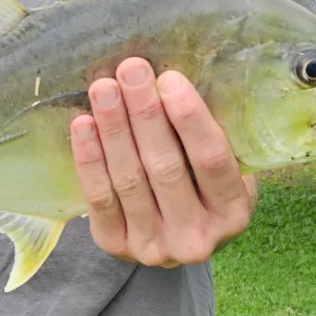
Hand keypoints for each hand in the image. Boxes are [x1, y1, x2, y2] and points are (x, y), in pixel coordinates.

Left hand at [69, 58, 255, 267]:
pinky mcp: (115, 245)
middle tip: (130, 70)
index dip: (189, 118)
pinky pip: (99, 197)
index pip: (211, 160)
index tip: (169, 78)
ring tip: (103, 88)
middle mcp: (196, 237)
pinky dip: (89, 158)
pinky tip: (83, 124)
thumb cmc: (201, 187)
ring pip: (129, 180)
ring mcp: (154, 246)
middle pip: (165, 167)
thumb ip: (207, 135)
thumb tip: (171, 79)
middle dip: (144, 113)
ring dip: (113, 129)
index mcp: (232, 212)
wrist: (175, 241)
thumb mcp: (223, 169)